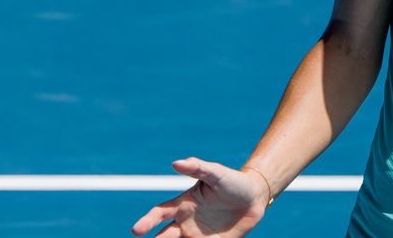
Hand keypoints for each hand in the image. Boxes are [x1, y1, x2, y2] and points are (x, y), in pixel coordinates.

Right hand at [131, 157, 269, 236]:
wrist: (255, 197)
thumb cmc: (233, 181)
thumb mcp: (216, 173)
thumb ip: (198, 168)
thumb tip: (176, 163)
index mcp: (183, 205)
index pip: (159, 214)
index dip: (147, 222)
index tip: (136, 230)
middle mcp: (186, 223)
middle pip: (164, 236)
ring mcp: (197, 236)